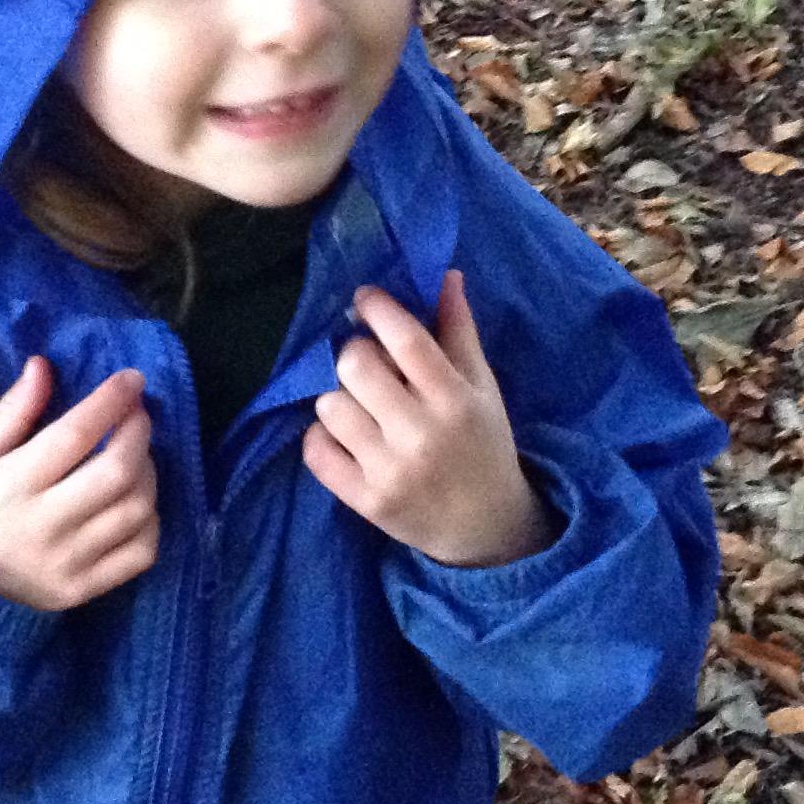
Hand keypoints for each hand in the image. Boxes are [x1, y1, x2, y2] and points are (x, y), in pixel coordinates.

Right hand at [0, 359, 158, 609]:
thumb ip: (12, 411)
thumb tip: (44, 364)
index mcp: (13, 485)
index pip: (75, 434)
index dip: (110, 401)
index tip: (132, 379)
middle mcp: (45, 526)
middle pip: (117, 472)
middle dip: (138, 433)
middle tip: (138, 414)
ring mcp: (68, 563)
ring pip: (136, 511)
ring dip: (148, 473)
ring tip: (137, 455)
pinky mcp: (83, 589)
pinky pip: (140, 553)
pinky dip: (151, 521)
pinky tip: (136, 502)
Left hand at [304, 273, 557, 567]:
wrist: (487, 528)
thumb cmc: (483, 445)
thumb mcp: (483, 388)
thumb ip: (460, 332)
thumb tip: (445, 275)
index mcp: (455, 400)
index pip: (407, 340)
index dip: (378, 309)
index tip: (364, 297)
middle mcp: (420, 435)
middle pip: (356, 366)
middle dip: (355, 353)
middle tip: (367, 363)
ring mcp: (389, 471)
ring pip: (329, 405)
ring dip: (337, 396)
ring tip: (358, 404)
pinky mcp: (365, 501)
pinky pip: (316, 451)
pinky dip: (321, 436)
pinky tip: (344, 435)